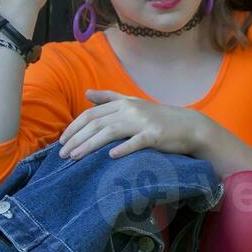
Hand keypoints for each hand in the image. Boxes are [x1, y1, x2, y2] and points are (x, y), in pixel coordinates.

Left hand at [58, 90, 208, 159]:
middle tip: (62, 154)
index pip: (91, 114)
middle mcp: (130, 110)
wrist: (189, 126)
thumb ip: (109, 98)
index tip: (62, 141)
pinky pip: (136, 142)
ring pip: (110, 132)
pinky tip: (110, 156)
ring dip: (90, 145)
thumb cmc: (159, 118)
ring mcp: (143, 123)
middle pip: (96, 123)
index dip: (74, 127)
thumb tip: (86, 93)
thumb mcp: (133, 104)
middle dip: (76, 138)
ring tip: (75, 157)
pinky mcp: (155, 136)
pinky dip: (123, 148)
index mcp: (123, 103)